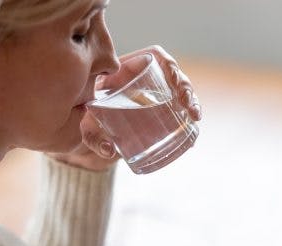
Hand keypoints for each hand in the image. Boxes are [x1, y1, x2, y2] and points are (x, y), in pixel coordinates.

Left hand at [48, 45, 201, 170]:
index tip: (174, 78)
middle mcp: (143, 82)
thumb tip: (108, 150)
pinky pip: (178, 111)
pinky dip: (187, 119)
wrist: (93, 136)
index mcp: (126, 72)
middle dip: (185, 86)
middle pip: (171, 75)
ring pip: (179, 92)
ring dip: (192, 101)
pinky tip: (193, 129)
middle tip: (187, 103)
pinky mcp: (160, 113)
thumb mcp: (87, 127)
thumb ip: (92, 137)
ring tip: (195, 116)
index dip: (168, 64)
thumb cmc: (88, 123)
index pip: (153, 58)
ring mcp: (154, 97)